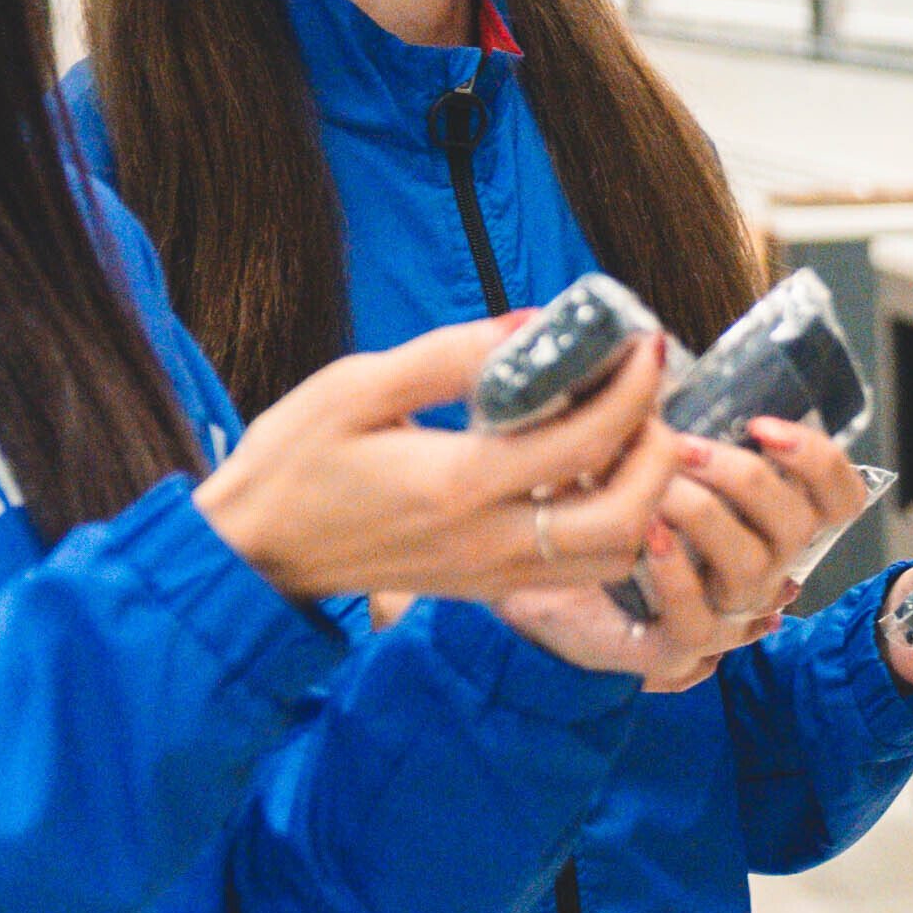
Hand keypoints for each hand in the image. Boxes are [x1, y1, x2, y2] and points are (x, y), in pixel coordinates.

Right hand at [195, 315, 678, 606]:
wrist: (255, 551)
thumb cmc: (294, 460)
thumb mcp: (356, 386)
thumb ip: (449, 355)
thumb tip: (531, 323)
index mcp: (457, 483)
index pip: (585, 440)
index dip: (632, 388)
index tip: (645, 343)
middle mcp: (488, 541)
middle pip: (627, 516)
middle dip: (658, 451)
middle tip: (647, 396)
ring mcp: (493, 574)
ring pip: (615, 555)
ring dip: (644, 496)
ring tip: (628, 434)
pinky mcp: (490, 589)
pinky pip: (581, 570)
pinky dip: (613, 526)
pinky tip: (590, 475)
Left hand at [489, 414, 877, 689]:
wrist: (546, 569)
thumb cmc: (603, 499)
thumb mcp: (646, 448)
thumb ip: (673, 413)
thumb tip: (655, 355)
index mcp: (771, 519)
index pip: (840, 499)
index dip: (819, 460)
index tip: (762, 425)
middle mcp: (764, 569)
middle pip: (799, 527)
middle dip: (745, 479)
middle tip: (683, 448)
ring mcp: (726, 613)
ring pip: (751, 569)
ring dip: (704, 515)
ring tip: (655, 487)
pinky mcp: (677, 646)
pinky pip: (697, 619)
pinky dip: (676, 574)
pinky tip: (648, 535)